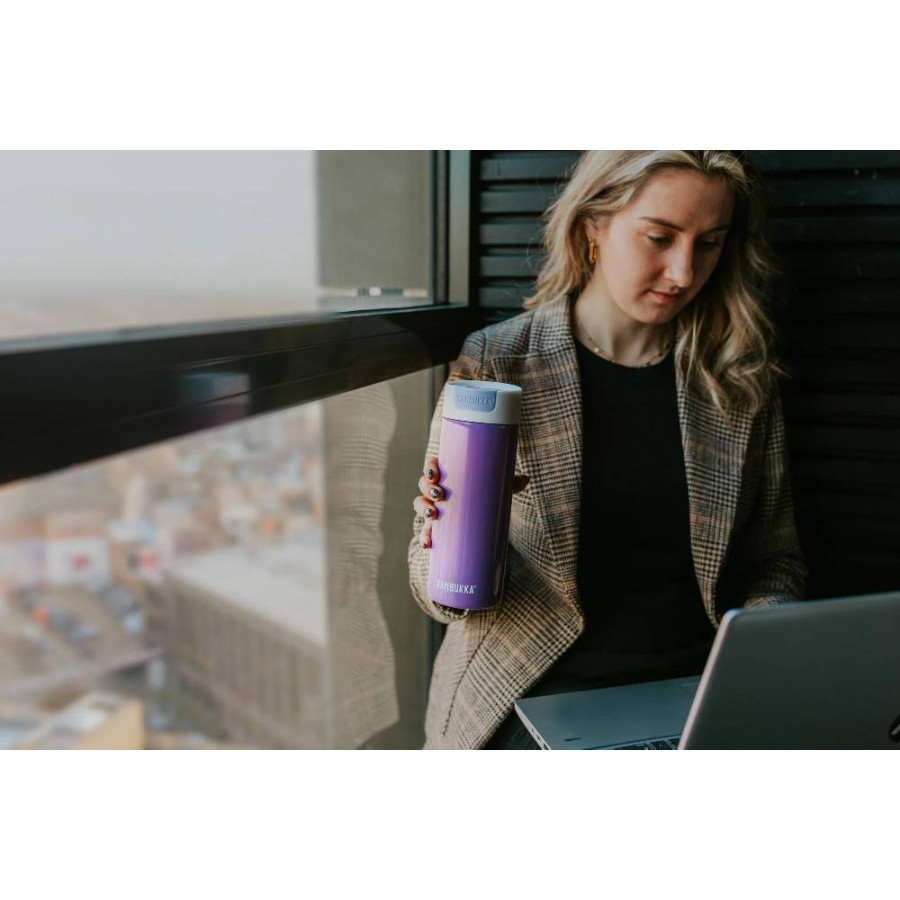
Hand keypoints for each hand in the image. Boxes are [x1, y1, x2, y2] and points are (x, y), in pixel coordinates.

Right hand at [413, 457, 529, 549]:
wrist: (486, 514)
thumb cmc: (488, 493)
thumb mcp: (499, 486)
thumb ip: (510, 481)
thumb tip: (525, 479)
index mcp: (448, 474)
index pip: (432, 466)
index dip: (429, 468)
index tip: (435, 473)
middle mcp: (438, 490)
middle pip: (423, 485)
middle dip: (427, 489)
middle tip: (440, 495)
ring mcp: (436, 508)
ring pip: (421, 506)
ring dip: (423, 510)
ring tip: (433, 516)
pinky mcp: (439, 527)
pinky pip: (426, 531)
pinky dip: (425, 537)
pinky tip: (428, 544)